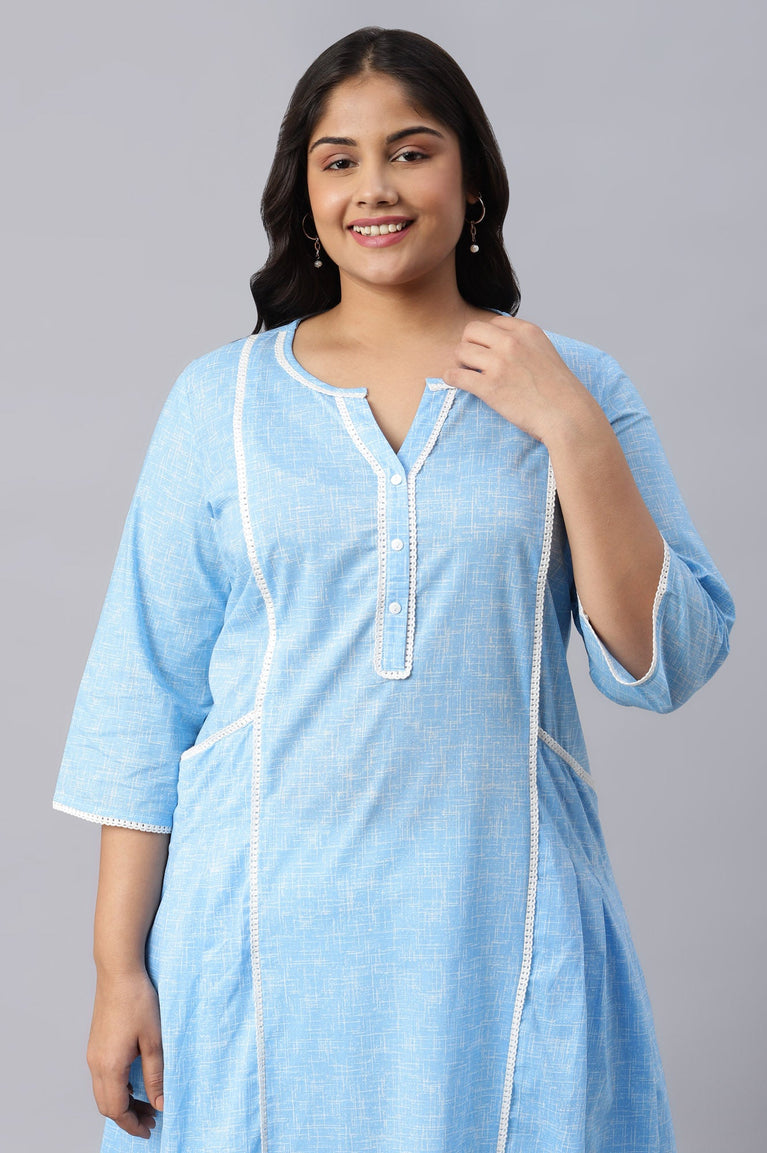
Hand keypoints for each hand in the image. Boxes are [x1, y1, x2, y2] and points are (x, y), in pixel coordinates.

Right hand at [87, 969, 163, 1138]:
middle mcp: (96, 1063)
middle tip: (151, 1118)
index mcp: (110, 1066)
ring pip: (103, 1092)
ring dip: (122, 1102)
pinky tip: (134, 1082)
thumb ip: (156, 1075)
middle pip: (107, 1105)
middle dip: (128, 1117)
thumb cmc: (138, 1000)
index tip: (149, 1129)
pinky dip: (116, 1088)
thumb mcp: (153, 1040)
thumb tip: (159, 1103)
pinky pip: (101, 1077)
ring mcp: (93, 1053)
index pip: (116, 1110)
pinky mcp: (96, 1044)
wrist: (119, 972)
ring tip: (146, 1102)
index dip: (132, 1124)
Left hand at [443, 315, 593, 443]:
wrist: (568, 416)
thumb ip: (524, 344)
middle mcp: (511, 342)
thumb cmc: (560, 391)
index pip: (492, 322)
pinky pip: (456, 375)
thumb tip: (501, 344)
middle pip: (470, 331)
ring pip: (460, 351)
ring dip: (460, 363)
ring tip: (469, 375)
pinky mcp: (490, 387)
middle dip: (469, 345)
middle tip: (473, 363)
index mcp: (527, 331)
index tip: (489, 353)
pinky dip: (451, 378)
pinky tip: (455, 382)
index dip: (486, 338)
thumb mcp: (546, 353)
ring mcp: (500, 363)